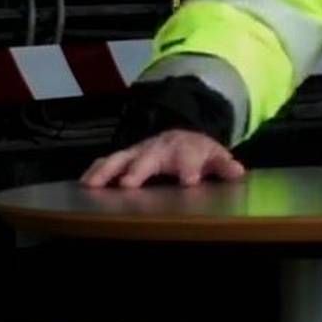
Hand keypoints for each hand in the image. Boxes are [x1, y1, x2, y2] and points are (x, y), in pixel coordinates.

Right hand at [81, 128, 245, 187]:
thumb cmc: (199, 152)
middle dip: (139, 170)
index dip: (189, 169)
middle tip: (128, 184)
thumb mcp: (216, 157)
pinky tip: (83, 182)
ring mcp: (140, 151)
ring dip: (107, 170)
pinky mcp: (126, 156)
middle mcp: (160, 148)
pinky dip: (95, 170)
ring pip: (121, 158)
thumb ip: (224, 166)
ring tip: (93, 184)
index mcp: (186, 150)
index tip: (188, 182)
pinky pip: (107, 161)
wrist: (183, 136)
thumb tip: (238, 172)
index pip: (189, 159)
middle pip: (149, 158)